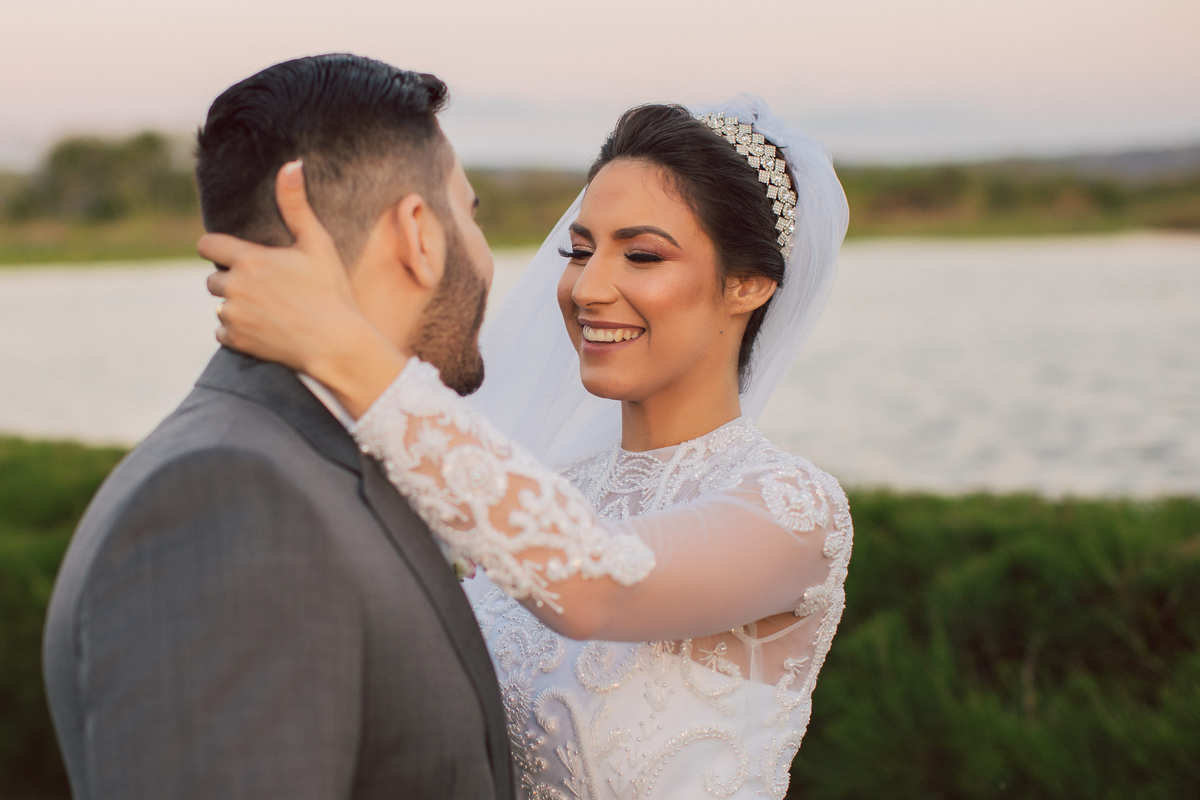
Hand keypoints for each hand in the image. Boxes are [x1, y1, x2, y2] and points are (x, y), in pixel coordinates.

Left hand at [199, 161, 405, 416]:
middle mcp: (233, 286)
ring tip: (270, 309)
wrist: (336, 343)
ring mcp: (233, 315)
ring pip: (220, 305)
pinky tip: (267, 328)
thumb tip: (291, 163)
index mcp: (248, 259)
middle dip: (233, 280)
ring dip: (237, 305)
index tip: (234, 254)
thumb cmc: (331, 291)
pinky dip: (239, 330)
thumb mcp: (317, 244)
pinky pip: (224, 331)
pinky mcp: (237, 341)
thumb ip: (296, 205)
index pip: (207, 245)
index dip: (217, 247)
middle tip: (268, 287)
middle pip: (213, 278)